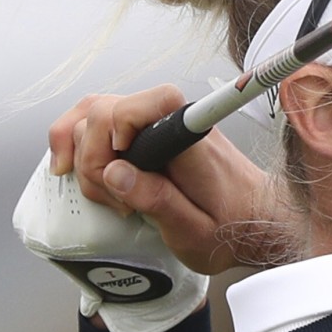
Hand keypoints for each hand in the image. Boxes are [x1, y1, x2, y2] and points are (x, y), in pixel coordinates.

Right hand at [48, 84, 279, 273]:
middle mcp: (175, 124)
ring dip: (84, 154)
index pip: (158, 100)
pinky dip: (80, 143)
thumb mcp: (195, 231)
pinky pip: (102, 123)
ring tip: (106, 194)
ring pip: (97, 114)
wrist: (255, 222)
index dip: (123, 122)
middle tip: (114, 200)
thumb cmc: (231, 226)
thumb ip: (157, 201)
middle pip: (108, 110)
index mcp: (193, 141)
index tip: (117, 162)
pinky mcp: (148, 135)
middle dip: (93, 157)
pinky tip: (76, 168)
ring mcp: (158, 127)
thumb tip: (116, 173)